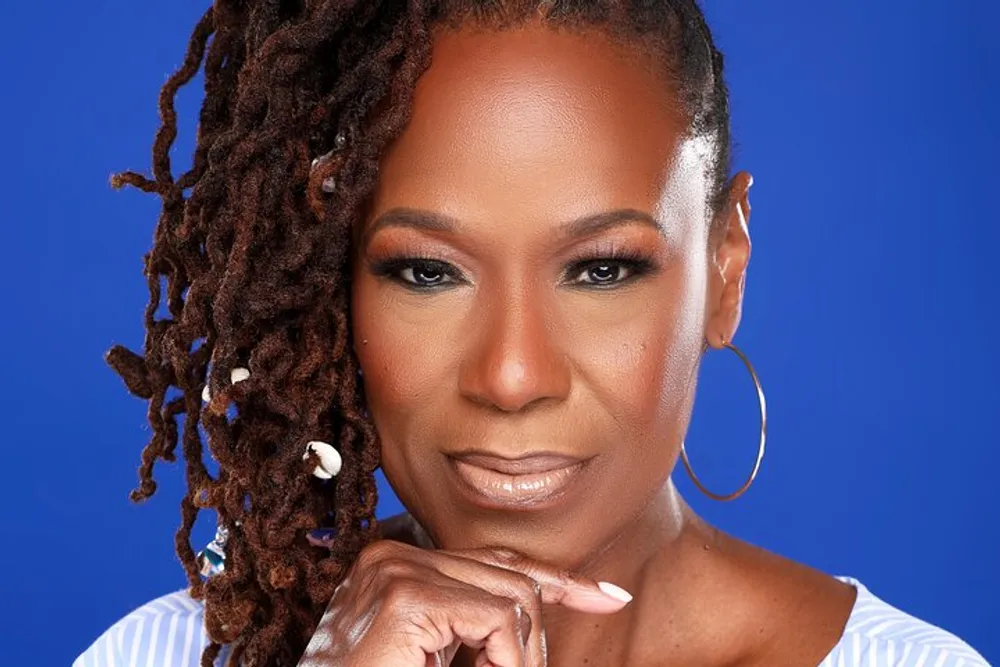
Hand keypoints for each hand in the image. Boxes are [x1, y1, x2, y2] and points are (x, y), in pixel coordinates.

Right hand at [297, 539, 631, 666]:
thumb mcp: (437, 656)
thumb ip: (476, 630)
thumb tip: (535, 626)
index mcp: (396, 565)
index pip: (493, 562)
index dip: (558, 581)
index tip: (609, 597)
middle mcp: (393, 555)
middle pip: (508, 576)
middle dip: (542, 631)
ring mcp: (396, 570)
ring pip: (512, 598)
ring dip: (522, 657)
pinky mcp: (404, 598)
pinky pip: (496, 620)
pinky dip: (510, 661)